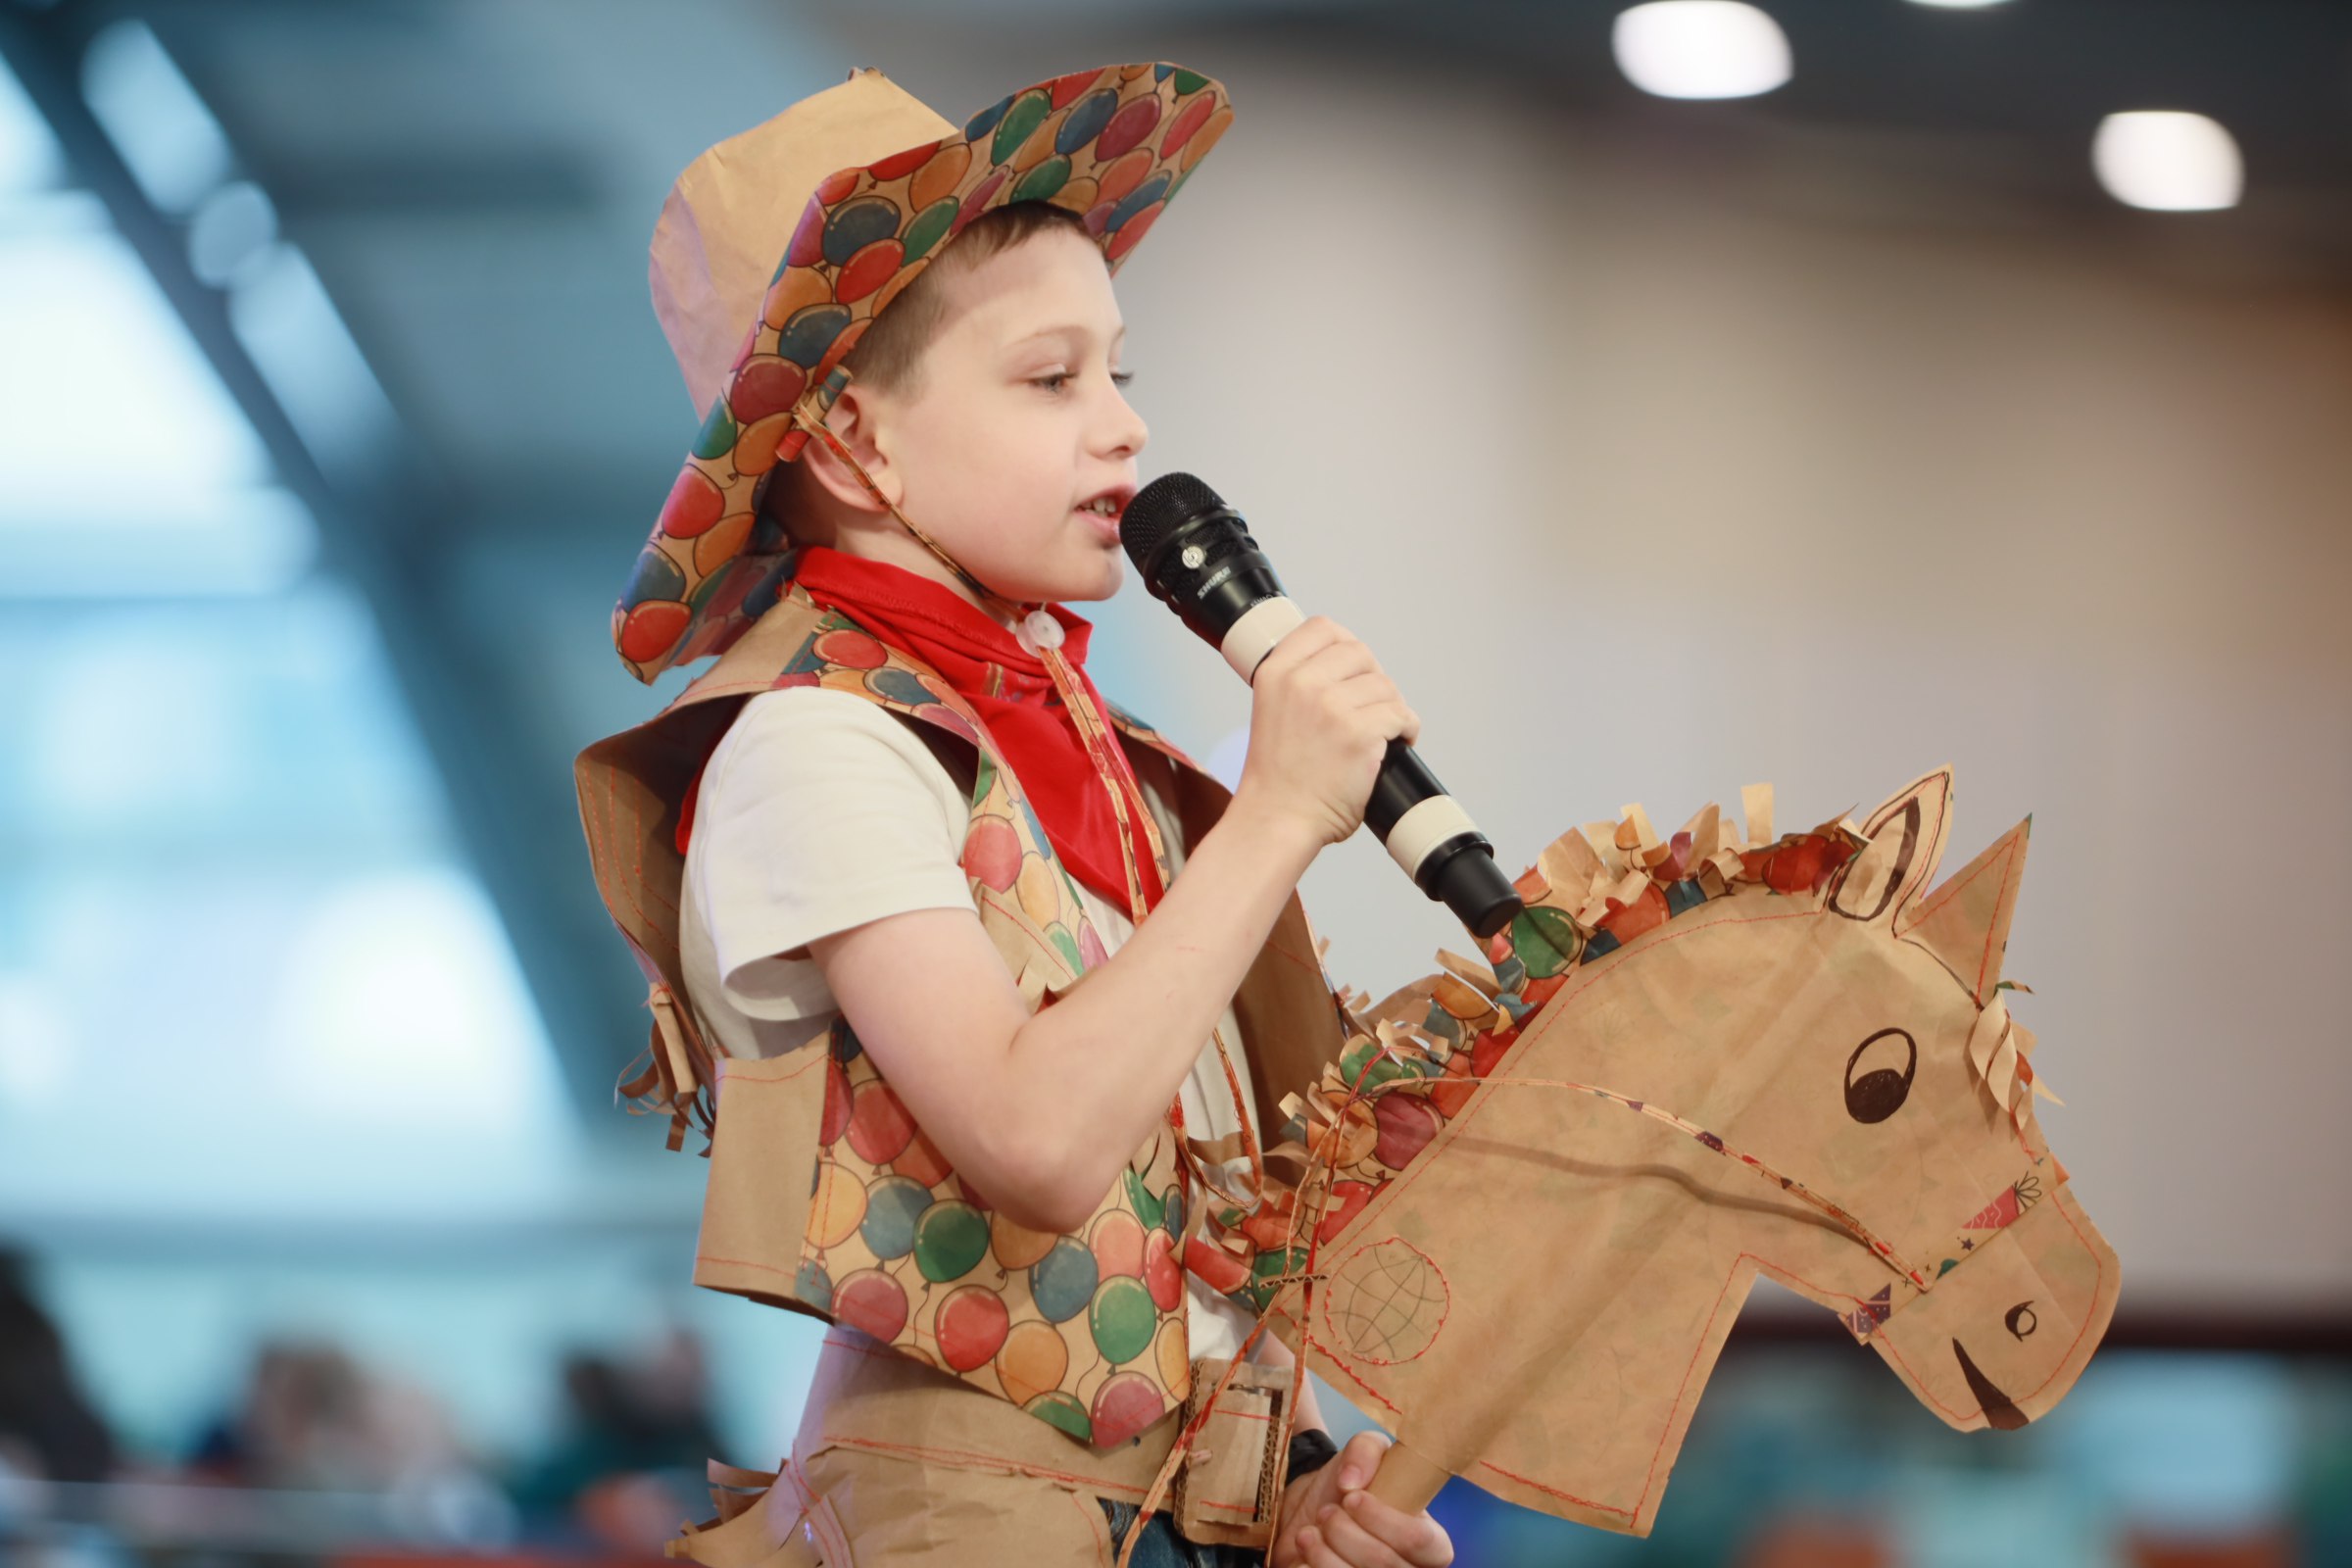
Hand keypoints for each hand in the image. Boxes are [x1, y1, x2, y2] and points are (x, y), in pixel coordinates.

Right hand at [1234, 617, 1420, 850]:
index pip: (1322, 629)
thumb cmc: (1279, 775)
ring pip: (1384, 685)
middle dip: (1373, 678)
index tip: (1354, 668)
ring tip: (1384, 730)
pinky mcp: (1359, 733)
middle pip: (1360, 653)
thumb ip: (1300, 683)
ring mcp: (1331, 706)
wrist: (1277, 818)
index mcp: (1275, 673)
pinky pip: (1401, 714)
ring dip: (1392, 707)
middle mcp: (1301, 683)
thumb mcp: (1272, 710)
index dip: (1345, 645)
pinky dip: (1407, 728)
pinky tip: (1398, 741)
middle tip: (1372, 706)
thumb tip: (1348, 668)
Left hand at [1271, 1430, 1452, 1567]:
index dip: (1382, 1519)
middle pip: (1383, 1563)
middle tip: (1325, 1512)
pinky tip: (1307, 1550)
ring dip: (1324, 1551)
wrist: (1311, 1513)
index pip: (1418, 1539)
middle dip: (1345, 1532)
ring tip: (1309, 1531)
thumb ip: (1365, 1451)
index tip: (1351, 1497)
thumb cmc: (1351, 1486)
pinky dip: (1313, 1564)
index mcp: (1432, 1540)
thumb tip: (1351, 1481)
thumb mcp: (1363, 1452)